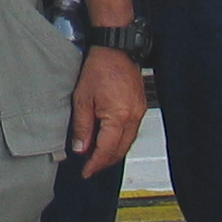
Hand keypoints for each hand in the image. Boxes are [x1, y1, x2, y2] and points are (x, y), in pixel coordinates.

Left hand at [69, 46, 146, 177]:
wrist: (116, 49)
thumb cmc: (99, 68)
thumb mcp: (82, 99)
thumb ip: (82, 126)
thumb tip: (81, 149)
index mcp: (118, 117)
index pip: (106, 150)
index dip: (95, 164)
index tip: (86, 172)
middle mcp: (133, 117)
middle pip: (120, 150)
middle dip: (105, 162)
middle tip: (90, 167)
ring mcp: (139, 112)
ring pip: (128, 142)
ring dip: (113, 152)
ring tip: (98, 157)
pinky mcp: (141, 107)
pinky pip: (132, 131)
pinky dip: (120, 140)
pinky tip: (110, 141)